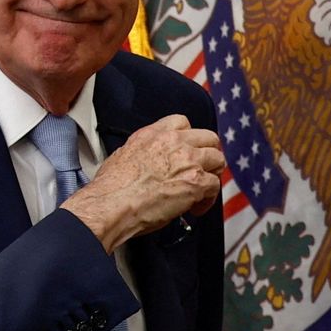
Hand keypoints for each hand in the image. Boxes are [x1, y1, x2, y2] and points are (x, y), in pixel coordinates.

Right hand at [60, 114, 224, 252]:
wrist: (114, 204)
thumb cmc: (112, 187)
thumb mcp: (123, 154)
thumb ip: (142, 151)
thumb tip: (147, 161)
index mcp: (154, 134)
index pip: (182, 122)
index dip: (188, 138)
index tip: (186, 150)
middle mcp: (174, 142)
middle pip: (208, 138)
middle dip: (208, 154)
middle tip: (201, 170)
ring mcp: (188, 161)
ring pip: (218, 159)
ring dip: (212, 174)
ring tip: (202, 190)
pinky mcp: (197, 182)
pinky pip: (215, 186)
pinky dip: (208, 199)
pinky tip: (195, 208)